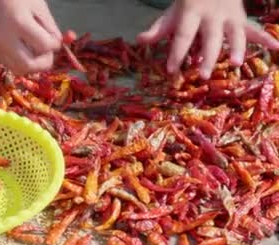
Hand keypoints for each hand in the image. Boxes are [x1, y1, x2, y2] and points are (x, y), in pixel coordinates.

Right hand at [0, 0, 61, 74]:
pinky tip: (24, 50)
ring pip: (18, 70)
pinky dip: (20, 62)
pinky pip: (9, 64)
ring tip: (36, 52)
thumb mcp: (36, 4)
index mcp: (19, 23)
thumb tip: (58, 45)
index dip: (55, 45)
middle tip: (47, 52)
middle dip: (44, 62)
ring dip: (32, 65)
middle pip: (29, 66)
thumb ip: (49, 25)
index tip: (54, 39)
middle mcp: (5, 39)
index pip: (45, 46)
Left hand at [137, 0, 278, 78]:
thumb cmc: (187, 5)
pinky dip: (267, 39)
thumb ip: (158, 29)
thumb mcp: (171, 14)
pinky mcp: (241, 20)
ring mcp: (229, 18)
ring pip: (235, 34)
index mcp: (192, 14)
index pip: (183, 36)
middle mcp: (212, 16)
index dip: (177, 53)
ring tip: (235, 64)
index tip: (171, 71)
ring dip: (236, 48)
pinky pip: (254, 31)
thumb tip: (140, 39)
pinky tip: (277, 48)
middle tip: (202, 76)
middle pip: (210, 38)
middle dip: (207, 57)